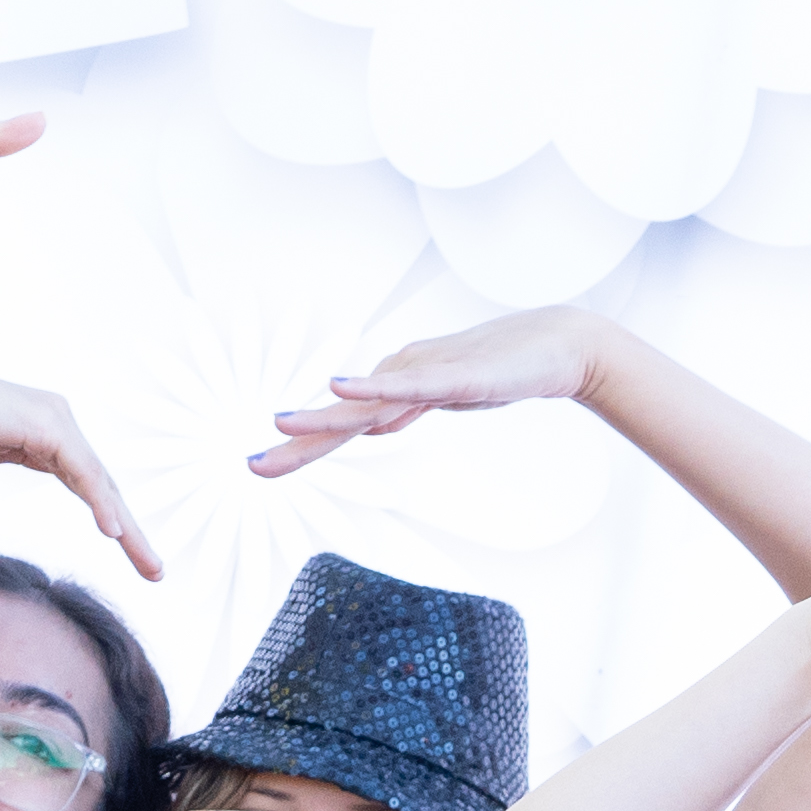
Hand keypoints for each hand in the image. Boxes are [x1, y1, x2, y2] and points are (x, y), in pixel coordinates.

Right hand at [0, 347, 158, 578]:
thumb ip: (12, 457)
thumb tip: (17, 461)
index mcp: (47, 429)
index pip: (89, 483)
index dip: (112, 520)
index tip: (130, 556)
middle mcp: (58, 419)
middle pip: (104, 484)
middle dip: (132, 532)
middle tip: (156, 572)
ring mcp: (54, 419)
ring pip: (100, 482)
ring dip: (127, 529)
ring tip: (150, 566)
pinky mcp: (42, 425)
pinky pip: (80, 473)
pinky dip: (98, 503)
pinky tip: (112, 533)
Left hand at [251, 304, 613, 477]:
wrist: (559, 344)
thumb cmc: (506, 369)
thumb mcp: (445, 398)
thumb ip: (409, 407)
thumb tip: (377, 425)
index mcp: (399, 388)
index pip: (344, 424)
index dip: (304, 446)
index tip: (265, 463)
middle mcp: (402, 377)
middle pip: (343, 418)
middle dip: (297, 444)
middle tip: (251, 466)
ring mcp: (426, 375)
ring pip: (367, 404)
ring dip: (321, 416)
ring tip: (278, 426)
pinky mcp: (453, 376)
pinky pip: (406, 385)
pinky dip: (371, 387)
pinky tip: (339, 387)